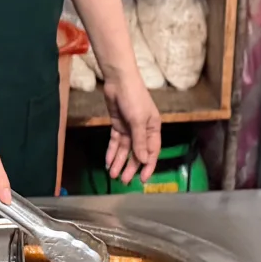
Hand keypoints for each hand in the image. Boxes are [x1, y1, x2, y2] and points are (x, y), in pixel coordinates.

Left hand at [104, 70, 161, 185]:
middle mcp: (142, 130)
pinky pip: (115, 142)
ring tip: (113, 175)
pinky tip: (108, 162)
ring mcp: (130, 128)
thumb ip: (139, 141)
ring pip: (124, 149)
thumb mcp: (138, 121)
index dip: (148, 166)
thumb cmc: (134, 98)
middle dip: (130, 167)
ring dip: (119, 161)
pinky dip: (111, 151)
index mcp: (153, 129)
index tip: (143, 179)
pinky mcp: (118, 125)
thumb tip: (143, 160)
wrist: (119, 81)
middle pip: (137, 153)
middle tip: (123, 180)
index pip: (152, 152)